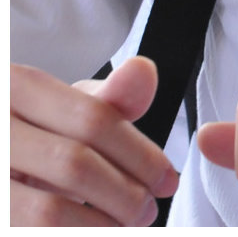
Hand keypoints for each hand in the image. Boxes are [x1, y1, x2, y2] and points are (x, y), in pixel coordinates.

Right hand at [11, 57, 179, 225]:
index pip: (92, 118)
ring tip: (128, 226)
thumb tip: (144, 70)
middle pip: (75, 164)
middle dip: (126, 193)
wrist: (5, 164)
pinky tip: (98, 231)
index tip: (168, 179)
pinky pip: (33, 231)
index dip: (140, 153)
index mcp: (15, 86)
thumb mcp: (70, 109)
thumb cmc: (39, 137)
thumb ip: (111, 97)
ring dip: (104, 224)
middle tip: (150, 211)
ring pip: (50, 211)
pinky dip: (78, 233)